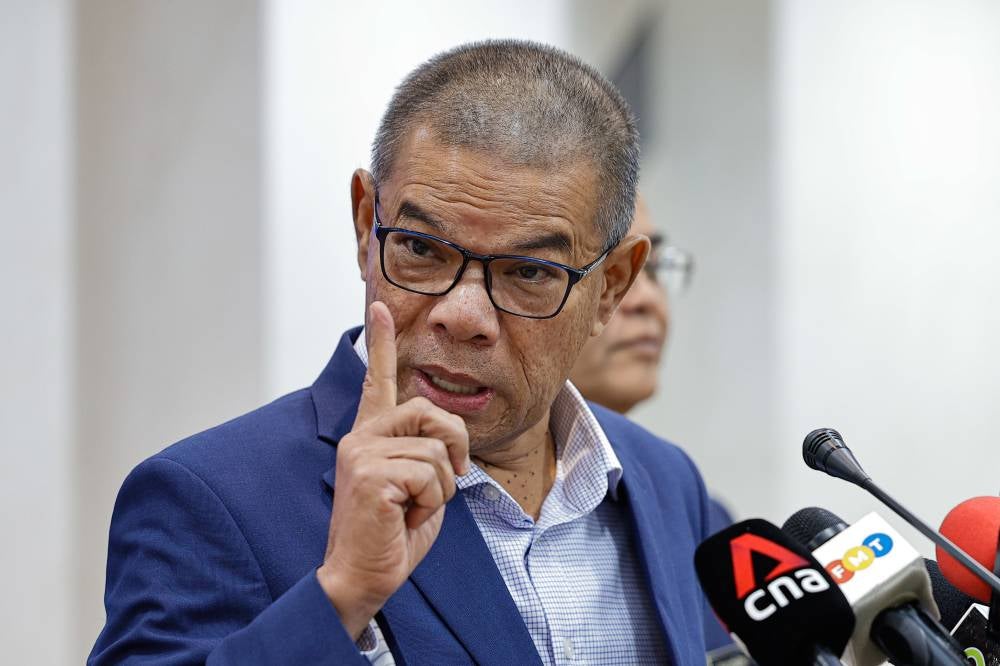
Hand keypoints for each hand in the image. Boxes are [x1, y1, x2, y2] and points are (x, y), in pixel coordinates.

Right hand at [316, 301, 470, 639]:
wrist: (362, 578)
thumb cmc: (393, 535)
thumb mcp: (419, 485)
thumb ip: (426, 452)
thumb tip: (448, 439)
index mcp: (371, 436)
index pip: (377, 381)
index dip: (381, 343)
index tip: (378, 307)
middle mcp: (361, 436)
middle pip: (431, 411)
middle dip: (455, 447)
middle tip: (446, 481)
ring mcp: (361, 453)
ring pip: (436, 449)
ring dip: (441, 488)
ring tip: (414, 508)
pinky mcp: (368, 474)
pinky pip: (430, 474)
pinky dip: (432, 502)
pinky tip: (406, 516)